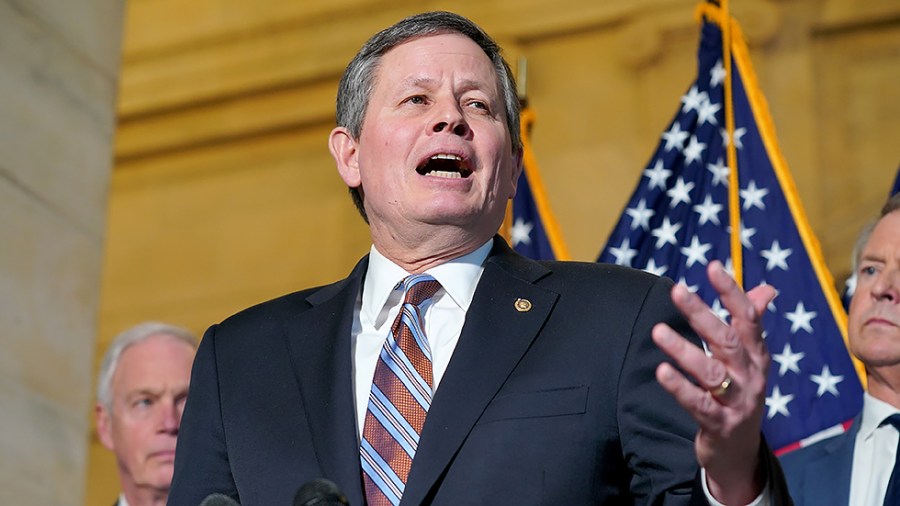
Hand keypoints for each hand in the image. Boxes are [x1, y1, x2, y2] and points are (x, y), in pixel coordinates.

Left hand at [652, 260, 774, 504]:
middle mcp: (751, 376)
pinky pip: (699, 404)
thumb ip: (751, 323)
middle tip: (676, 290)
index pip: (748, 318)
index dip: (731, 292)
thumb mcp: (749, 360)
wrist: (740, 452)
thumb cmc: (738, 394)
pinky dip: (680, 388)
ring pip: (711, 371)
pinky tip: (662, 372)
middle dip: (702, 314)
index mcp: (757, 356)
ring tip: (658, 331)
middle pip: (727, 340)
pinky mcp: (720, 424)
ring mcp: (737, 401)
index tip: (712, 266)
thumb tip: (767, 289)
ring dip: (683, 349)